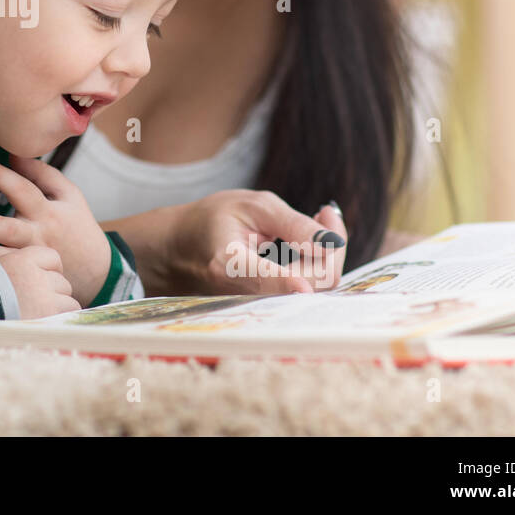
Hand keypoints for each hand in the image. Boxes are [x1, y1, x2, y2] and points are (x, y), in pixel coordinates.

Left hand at [0, 154, 110, 307]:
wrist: (99, 271)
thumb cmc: (77, 225)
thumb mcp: (69, 195)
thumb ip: (42, 174)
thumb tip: (12, 153)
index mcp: (49, 211)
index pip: (24, 190)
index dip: (3, 177)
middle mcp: (39, 235)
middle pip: (8, 229)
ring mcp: (33, 260)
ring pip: (7, 258)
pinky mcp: (30, 279)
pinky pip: (9, 276)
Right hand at [0, 243, 79, 319]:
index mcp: (21, 260)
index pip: (51, 257)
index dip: (49, 269)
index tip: (42, 279)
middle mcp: (37, 275)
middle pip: (60, 280)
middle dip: (52, 292)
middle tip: (37, 303)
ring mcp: (45, 296)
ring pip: (67, 298)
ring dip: (58, 307)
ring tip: (40, 316)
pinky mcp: (49, 315)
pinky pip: (69, 312)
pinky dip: (60, 318)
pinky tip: (46, 324)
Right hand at [162, 189, 348, 294]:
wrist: (183, 247)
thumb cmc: (212, 221)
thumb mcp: (250, 206)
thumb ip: (292, 223)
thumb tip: (331, 244)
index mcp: (228, 265)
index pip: (270, 279)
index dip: (301, 272)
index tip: (329, 245)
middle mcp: (242, 294)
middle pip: (308, 283)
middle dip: (330, 248)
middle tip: (327, 211)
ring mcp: (257, 306)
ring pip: (313, 289)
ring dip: (326, 255)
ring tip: (318, 218)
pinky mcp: (269, 307)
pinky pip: (306, 291)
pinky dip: (317, 264)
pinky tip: (310, 241)